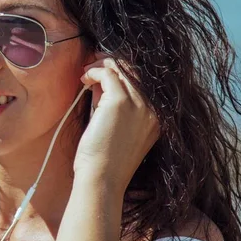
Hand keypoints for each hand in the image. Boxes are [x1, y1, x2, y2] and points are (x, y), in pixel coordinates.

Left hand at [76, 53, 158, 191]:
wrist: (101, 178)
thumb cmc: (104, 157)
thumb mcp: (116, 125)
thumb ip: (113, 102)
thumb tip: (101, 79)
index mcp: (157, 117)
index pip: (144, 81)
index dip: (123, 70)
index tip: (105, 68)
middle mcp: (153, 109)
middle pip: (135, 70)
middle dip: (113, 62)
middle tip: (93, 63)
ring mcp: (139, 104)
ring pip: (122, 68)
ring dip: (101, 65)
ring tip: (86, 72)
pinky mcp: (120, 101)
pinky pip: (108, 73)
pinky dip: (94, 71)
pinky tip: (84, 79)